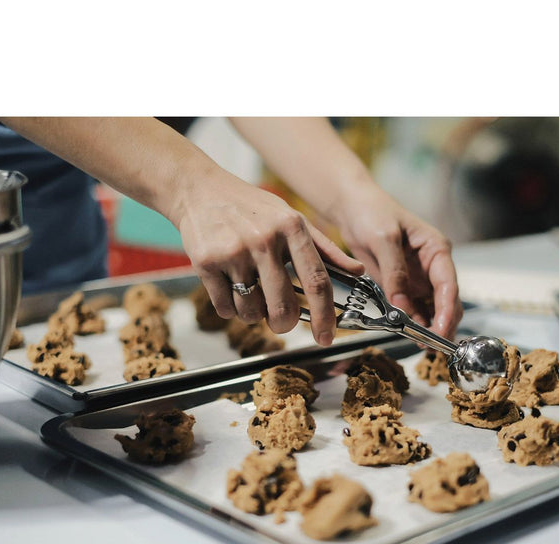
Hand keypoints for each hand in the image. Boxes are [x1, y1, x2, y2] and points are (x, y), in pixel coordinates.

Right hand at [175, 165, 363, 345]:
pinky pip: (225, 308)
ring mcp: (233, 252)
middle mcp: (264, 240)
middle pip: (283, 306)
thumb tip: (358, 271)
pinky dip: (230, 308)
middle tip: (281, 321)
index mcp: (291, 228)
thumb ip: (325, 248)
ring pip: (251, 311)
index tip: (326, 337)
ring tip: (249, 291)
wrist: (200, 190)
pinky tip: (229, 286)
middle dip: (284, 323)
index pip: (317, 282)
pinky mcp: (206, 262)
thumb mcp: (292, 218)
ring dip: (253, 314)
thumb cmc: (252, 208)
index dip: (325, 316)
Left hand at [331, 182, 462, 339]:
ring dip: (428, 327)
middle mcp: (432, 266)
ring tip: (422, 345)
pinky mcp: (403, 285)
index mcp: (436, 249)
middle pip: (446, 301)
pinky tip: (409, 335)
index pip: (448, 284)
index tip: (441, 330)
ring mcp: (418, 277)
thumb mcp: (383, 239)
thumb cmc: (371, 213)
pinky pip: (412, 308)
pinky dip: (412, 322)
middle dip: (442, 324)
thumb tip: (402, 304)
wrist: (352, 207)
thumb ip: (394, 272)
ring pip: (431, 308)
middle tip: (432, 345)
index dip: (447, 310)